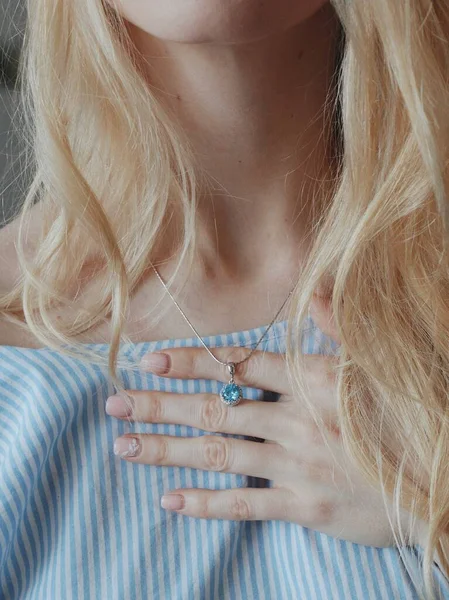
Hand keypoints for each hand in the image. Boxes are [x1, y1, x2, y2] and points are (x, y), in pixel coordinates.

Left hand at [105, 294, 416, 547]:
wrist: (440, 479)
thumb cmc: (407, 416)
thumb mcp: (379, 363)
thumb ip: (341, 326)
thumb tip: (315, 290)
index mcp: (311, 381)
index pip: (237, 366)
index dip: (191, 362)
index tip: (150, 361)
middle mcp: (295, 420)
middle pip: (214, 408)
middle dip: (160, 405)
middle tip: (114, 404)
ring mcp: (297, 464)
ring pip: (219, 453)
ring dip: (168, 449)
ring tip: (125, 445)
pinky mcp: (304, 505)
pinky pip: (246, 503)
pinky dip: (207, 502)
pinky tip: (170, 501)